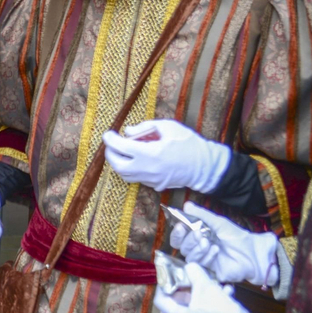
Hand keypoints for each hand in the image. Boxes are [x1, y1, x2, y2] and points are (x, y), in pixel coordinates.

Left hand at [102, 120, 231, 192]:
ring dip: (119, 164)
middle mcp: (147, 169)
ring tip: (122, 152)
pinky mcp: (155, 185)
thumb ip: (146, 127)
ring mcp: (151, 180)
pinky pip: (137, 178)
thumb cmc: (188, 143)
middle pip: (118, 165)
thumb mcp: (169, 127)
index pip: (122, 147)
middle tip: (111, 145)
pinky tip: (137, 160)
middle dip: (110, 154)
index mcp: (150, 153)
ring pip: (125, 175)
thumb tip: (128, 131)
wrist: (204, 166)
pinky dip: (132, 169)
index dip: (111, 140)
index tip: (107, 134)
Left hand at [153, 262, 247, 312]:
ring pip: (191, 307)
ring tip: (212, 282)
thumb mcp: (206, 287)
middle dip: (179, 291)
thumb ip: (195, 274)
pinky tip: (226, 290)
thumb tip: (189, 266)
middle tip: (186, 282)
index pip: (160, 301)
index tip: (170, 276)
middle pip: (173, 306)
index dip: (163, 286)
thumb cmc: (218, 310)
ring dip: (199, 293)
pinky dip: (211, 300)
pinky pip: (204, 312)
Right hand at [168, 202, 279, 288]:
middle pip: (182, 247)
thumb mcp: (219, 222)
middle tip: (198, 233)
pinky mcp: (209, 271)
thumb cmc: (237, 237)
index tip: (181, 226)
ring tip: (209, 242)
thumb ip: (201, 215)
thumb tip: (186, 205)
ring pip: (189, 257)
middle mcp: (199, 248)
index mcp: (199, 235)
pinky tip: (216, 251)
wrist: (252, 252)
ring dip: (197, 248)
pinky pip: (200, 265)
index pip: (180, 237)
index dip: (177, 233)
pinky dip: (207, 256)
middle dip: (189, 240)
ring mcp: (203, 260)